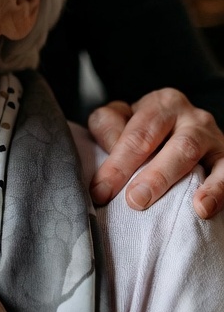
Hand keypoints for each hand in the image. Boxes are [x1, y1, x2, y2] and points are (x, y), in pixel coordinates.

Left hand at [88, 89, 223, 218]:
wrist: (184, 134)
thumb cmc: (148, 131)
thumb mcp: (124, 119)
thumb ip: (109, 127)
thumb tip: (108, 148)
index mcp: (161, 104)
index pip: (137, 133)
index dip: (117, 163)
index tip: (101, 191)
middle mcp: (189, 116)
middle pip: (168, 142)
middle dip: (151, 174)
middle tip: (133, 200)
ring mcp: (211, 137)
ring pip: (191, 152)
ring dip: (174, 179)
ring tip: (159, 202)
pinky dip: (216, 189)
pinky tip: (203, 207)